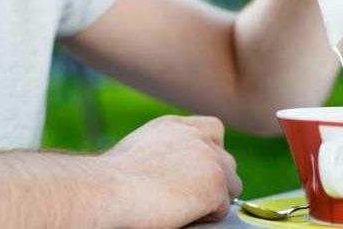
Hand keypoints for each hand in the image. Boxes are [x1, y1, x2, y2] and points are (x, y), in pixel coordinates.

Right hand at [100, 115, 242, 228]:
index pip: (213, 130)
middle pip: (226, 160)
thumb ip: (166, 150)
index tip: (195, 171)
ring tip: (183, 206)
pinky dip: (206, 216)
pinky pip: (223, 208)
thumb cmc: (112, 178)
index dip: (210, 152)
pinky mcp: (216, 183)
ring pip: (232, 185)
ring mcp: (210, 158)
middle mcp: (196, 136)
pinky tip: (181, 213)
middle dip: (215, 179)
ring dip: (214, 198)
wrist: (110, 188)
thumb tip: (175, 170)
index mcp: (175, 125)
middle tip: (188, 196)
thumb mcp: (139, 148)